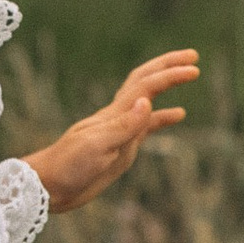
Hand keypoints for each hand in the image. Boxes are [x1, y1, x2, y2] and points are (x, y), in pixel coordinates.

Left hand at [27, 49, 200, 214]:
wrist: (49, 186)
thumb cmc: (68, 166)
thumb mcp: (96, 147)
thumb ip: (123, 126)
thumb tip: (147, 101)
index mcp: (114, 114)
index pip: (146, 86)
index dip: (170, 75)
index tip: (194, 69)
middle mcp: (119, 116)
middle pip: (146, 82)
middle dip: (168, 66)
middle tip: (193, 55)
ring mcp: (120, 130)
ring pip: (148, 99)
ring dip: (167, 84)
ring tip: (189, 73)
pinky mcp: (121, 146)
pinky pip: (147, 126)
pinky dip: (163, 117)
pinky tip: (178, 115)